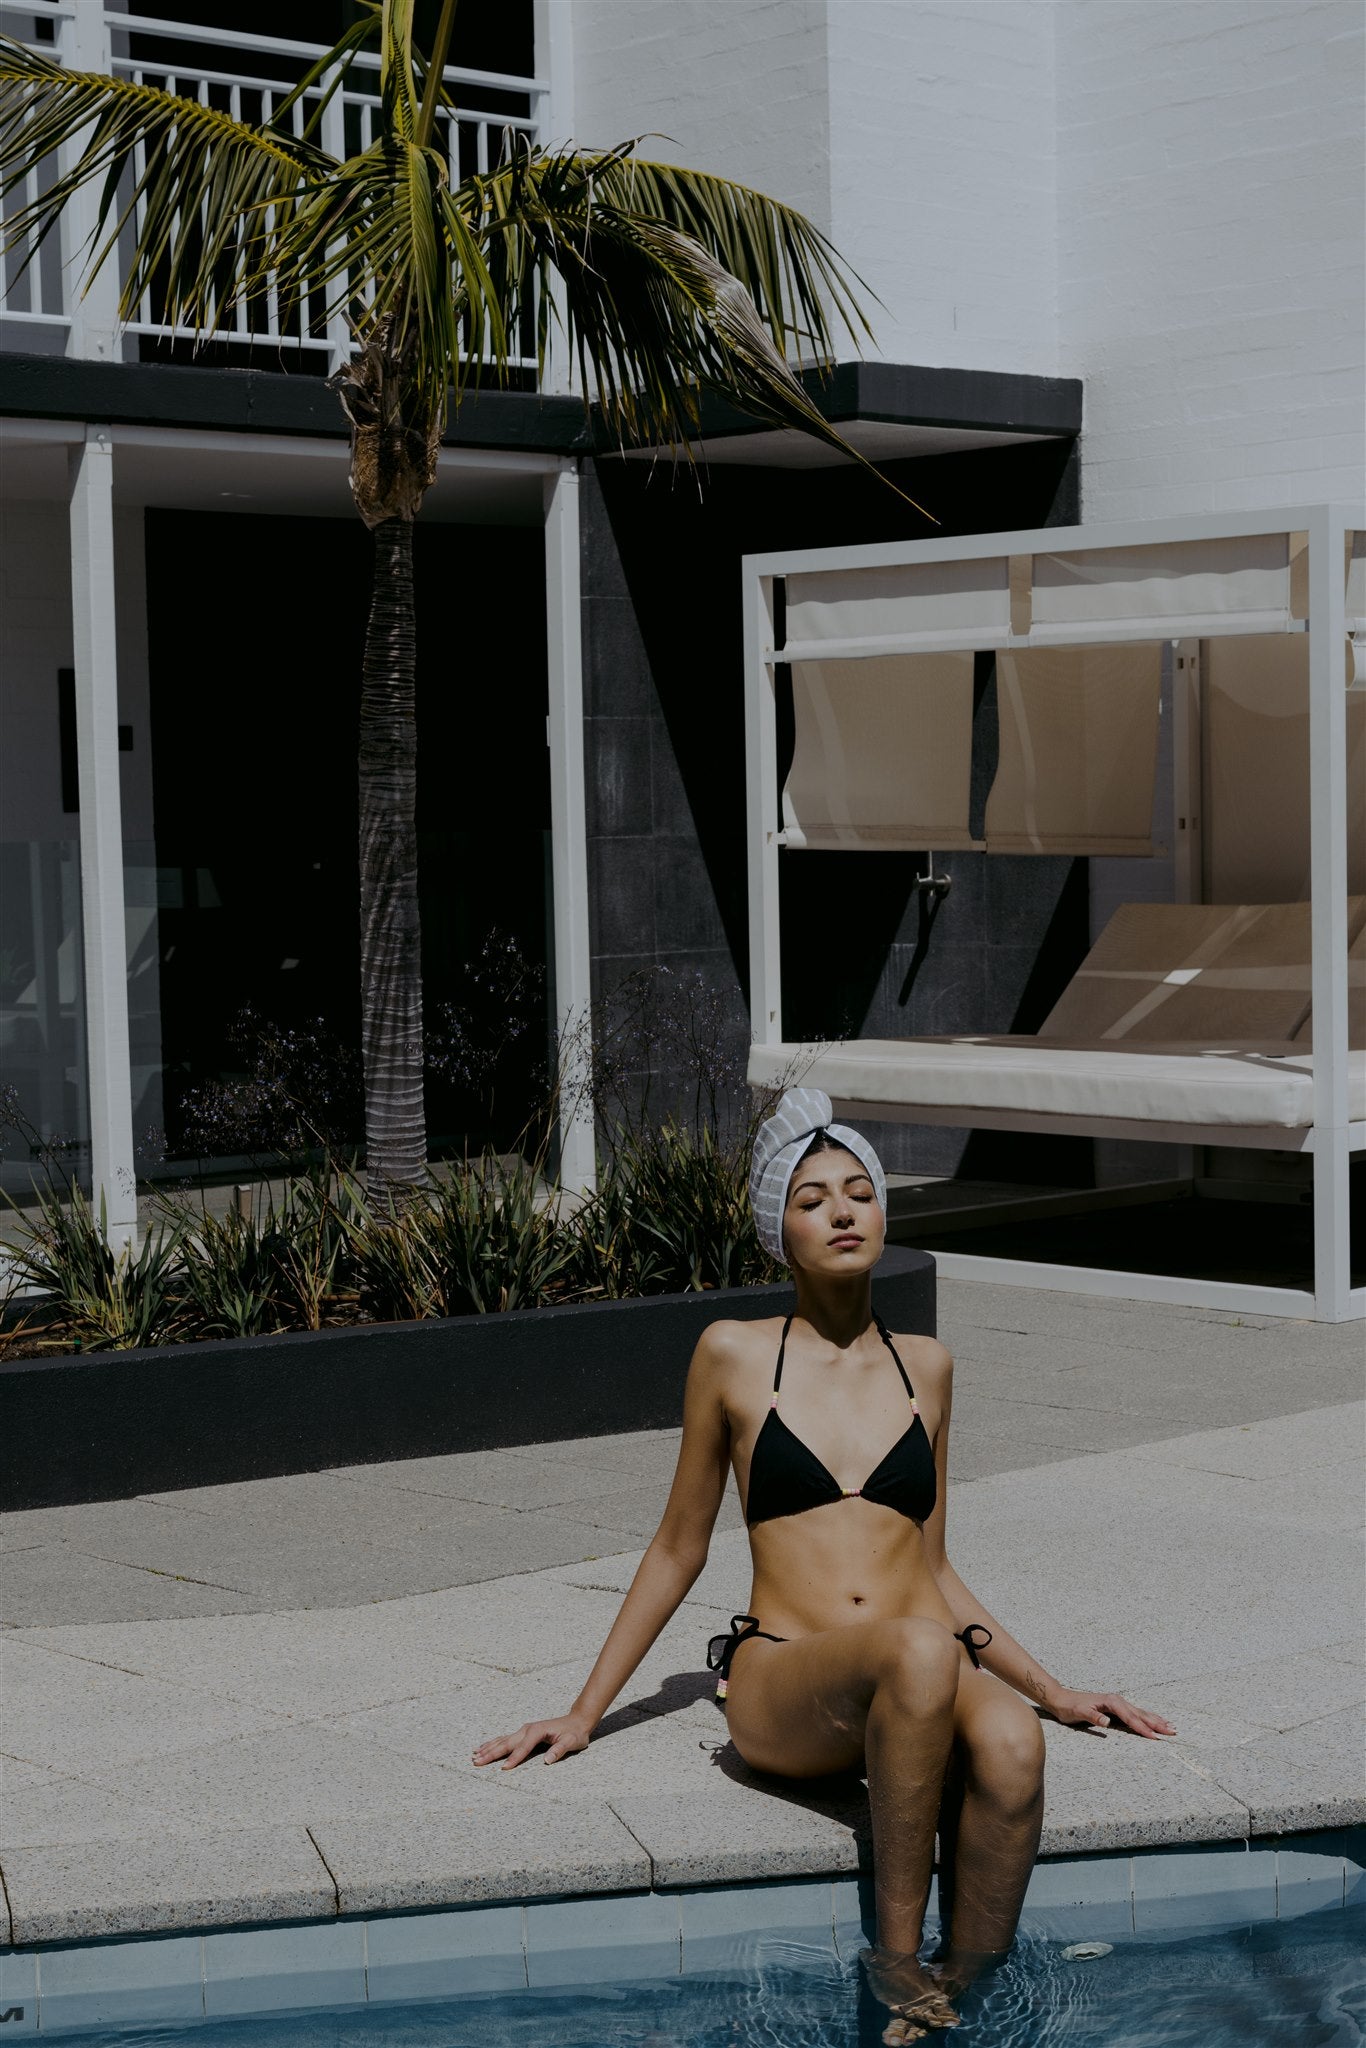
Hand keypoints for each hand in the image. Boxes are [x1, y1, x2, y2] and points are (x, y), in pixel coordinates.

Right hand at [471, 1715, 592, 1768]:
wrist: (576, 1721)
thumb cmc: (574, 1733)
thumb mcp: (571, 1742)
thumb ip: (560, 1750)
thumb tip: (547, 1760)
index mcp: (537, 1731)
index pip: (523, 1747)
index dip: (514, 1758)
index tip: (503, 1769)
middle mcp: (528, 1729)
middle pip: (507, 1743)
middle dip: (491, 1753)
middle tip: (477, 1762)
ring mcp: (524, 1730)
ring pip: (502, 1740)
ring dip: (488, 1748)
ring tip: (474, 1755)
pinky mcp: (523, 1733)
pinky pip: (505, 1739)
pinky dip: (493, 1743)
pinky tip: (483, 1747)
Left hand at [1046, 1687, 1175, 1738]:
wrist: (1061, 1699)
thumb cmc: (1070, 1707)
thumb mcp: (1079, 1712)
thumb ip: (1094, 1717)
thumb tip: (1108, 1722)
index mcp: (1111, 1702)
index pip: (1131, 1717)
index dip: (1142, 1728)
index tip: (1154, 1737)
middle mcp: (1117, 1701)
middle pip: (1141, 1714)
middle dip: (1156, 1724)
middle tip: (1172, 1732)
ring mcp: (1118, 1704)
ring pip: (1141, 1713)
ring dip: (1155, 1720)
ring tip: (1170, 1726)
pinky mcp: (1116, 1708)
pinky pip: (1135, 1713)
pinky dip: (1147, 1718)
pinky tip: (1154, 1721)